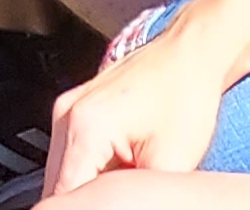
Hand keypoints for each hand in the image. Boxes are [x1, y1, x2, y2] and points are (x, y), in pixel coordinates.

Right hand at [43, 19, 228, 191]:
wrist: (191, 54)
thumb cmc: (187, 96)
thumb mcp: (171, 164)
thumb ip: (138, 198)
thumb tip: (125, 206)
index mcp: (85, 126)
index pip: (65, 194)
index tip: (107, 207)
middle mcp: (67, 114)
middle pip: (57, 183)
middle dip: (86, 200)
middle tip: (124, 197)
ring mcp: (68, 108)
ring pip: (62, 169)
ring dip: (88, 185)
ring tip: (127, 182)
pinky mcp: (77, 109)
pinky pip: (72, 153)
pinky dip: (92, 170)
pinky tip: (123, 168)